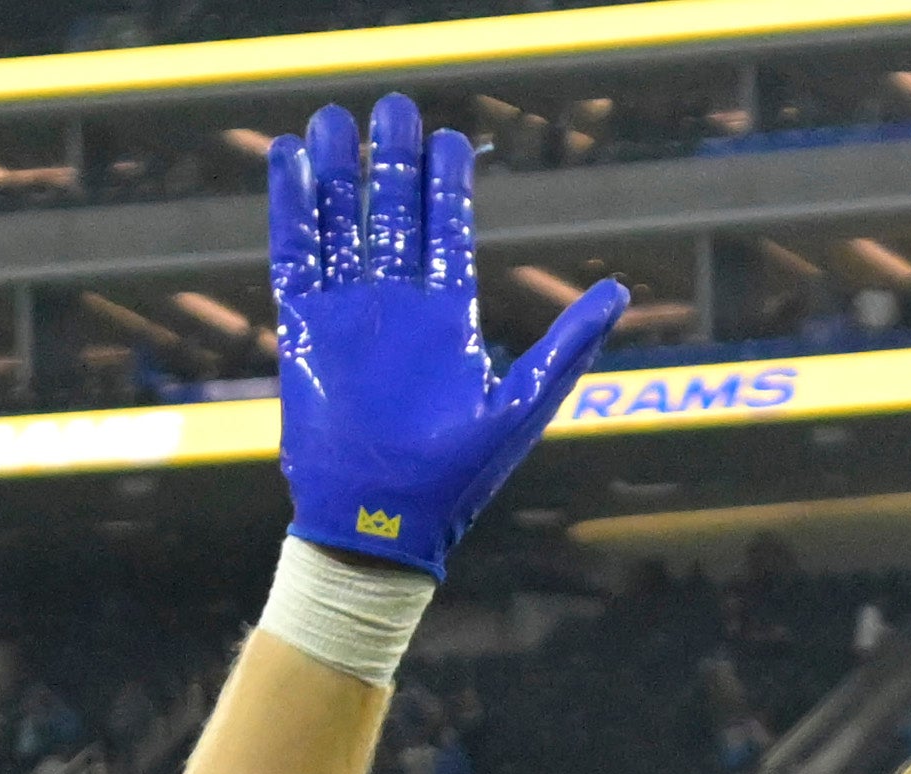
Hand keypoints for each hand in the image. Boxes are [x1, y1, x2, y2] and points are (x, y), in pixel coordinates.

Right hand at [270, 93, 628, 580]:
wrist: (383, 526)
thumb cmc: (458, 481)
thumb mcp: (523, 406)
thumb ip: (568, 345)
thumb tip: (621, 291)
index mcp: (449, 320)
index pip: (448, 234)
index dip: (448, 187)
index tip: (447, 139)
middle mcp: (399, 310)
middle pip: (393, 216)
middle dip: (392, 163)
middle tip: (394, 110)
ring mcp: (351, 316)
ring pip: (342, 226)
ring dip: (337, 175)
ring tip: (330, 120)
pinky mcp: (308, 331)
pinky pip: (297, 257)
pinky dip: (293, 209)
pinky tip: (290, 162)